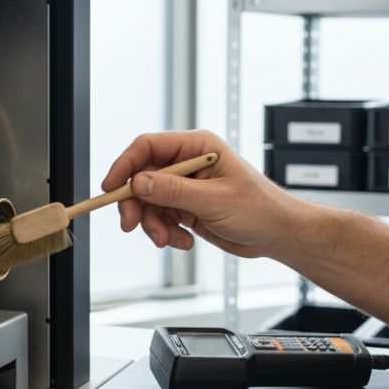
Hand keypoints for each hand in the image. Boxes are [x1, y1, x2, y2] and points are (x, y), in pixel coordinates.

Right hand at [101, 130, 305, 257]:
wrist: (277, 234)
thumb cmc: (259, 208)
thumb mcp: (214, 200)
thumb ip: (173, 191)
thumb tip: (138, 182)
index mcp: (197, 147)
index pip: (148, 147)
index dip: (125, 165)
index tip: (111, 188)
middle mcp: (187, 164)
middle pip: (142, 178)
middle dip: (136, 205)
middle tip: (132, 225)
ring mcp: (186, 187)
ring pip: (149, 203)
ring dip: (154, 225)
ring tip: (170, 239)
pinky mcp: (186, 207)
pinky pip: (161, 219)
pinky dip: (167, 234)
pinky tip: (186, 241)